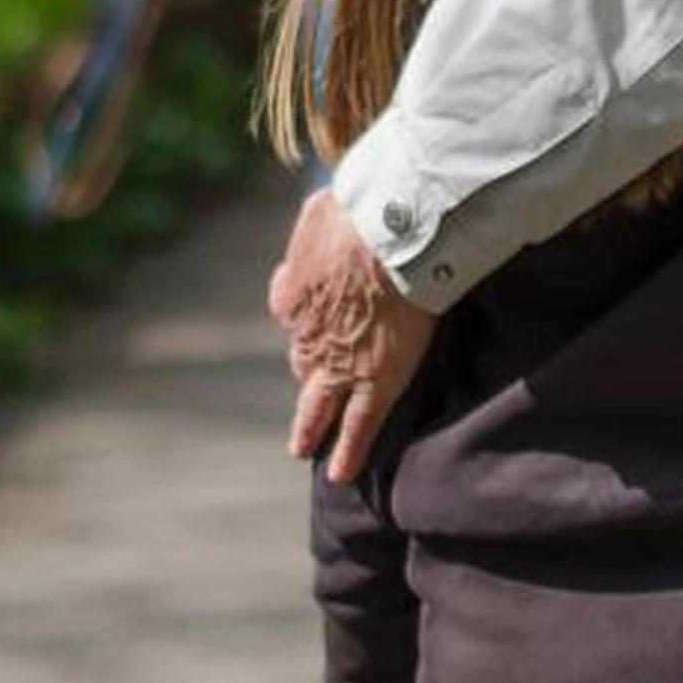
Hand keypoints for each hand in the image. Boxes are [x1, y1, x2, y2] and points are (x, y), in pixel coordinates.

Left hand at [269, 188, 440, 480]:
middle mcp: (305, 335)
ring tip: (308, 446)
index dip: (307, 321)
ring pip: (319, 403)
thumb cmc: (361, 209)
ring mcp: (338, 363)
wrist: (391, 232)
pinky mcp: (374, 381)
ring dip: (312, 426)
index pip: (292, 315)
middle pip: (304, 362)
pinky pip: (357, 426)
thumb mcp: (321, 208)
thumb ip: (317, 220)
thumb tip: (321, 209)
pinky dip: (348, 451)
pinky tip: (342, 474)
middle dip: (309, 378)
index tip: (318, 322)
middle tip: (310, 397)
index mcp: (291, 293)